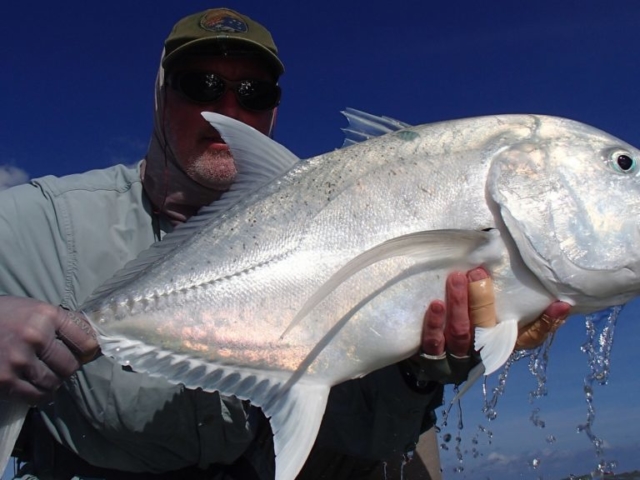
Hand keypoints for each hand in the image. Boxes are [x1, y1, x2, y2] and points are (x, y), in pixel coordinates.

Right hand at [0, 296, 98, 403]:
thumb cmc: (2, 315)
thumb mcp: (33, 309)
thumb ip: (60, 322)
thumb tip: (92, 338)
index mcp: (46, 315)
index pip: (86, 340)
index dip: (89, 350)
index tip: (86, 353)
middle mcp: (34, 336)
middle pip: (71, 365)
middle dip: (69, 368)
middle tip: (61, 366)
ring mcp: (18, 360)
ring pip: (54, 382)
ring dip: (54, 382)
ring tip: (46, 375)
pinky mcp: (3, 380)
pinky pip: (35, 396)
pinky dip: (40, 395)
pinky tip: (36, 387)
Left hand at [404, 268, 569, 385]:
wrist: (429, 355)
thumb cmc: (468, 325)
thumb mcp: (493, 319)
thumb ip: (518, 308)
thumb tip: (559, 300)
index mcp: (501, 345)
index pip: (530, 337)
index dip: (545, 323)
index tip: (559, 304)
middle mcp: (482, 354)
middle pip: (487, 330)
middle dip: (483, 301)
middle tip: (478, 273)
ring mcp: (456, 358)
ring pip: (461, 334)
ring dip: (459, 305)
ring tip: (456, 278)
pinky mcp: (431, 357)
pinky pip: (433, 342)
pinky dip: (435, 323)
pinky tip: (436, 304)